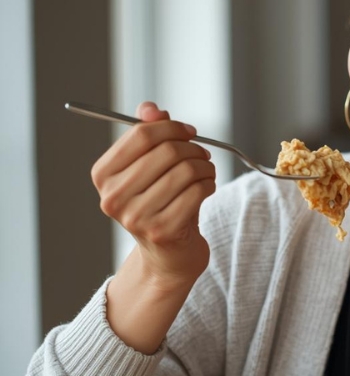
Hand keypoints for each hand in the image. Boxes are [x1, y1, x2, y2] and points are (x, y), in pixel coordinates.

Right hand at [91, 101, 215, 289]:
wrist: (168, 255)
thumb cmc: (160, 204)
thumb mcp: (149, 168)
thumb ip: (148, 134)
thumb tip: (151, 109)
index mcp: (103, 175)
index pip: (141, 135)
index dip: (171, 127)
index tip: (189, 132)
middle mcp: (114, 197)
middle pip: (165, 152)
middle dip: (192, 148)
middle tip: (202, 154)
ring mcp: (136, 217)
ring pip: (184, 171)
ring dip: (204, 166)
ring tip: (207, 171)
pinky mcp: (162, 231)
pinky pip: (196, 193)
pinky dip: (208, 184)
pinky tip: (207, 187)